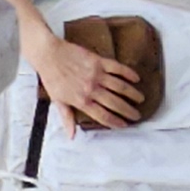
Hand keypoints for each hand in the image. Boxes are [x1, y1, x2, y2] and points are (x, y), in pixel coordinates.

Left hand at [27, 26, 148, 126]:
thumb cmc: (52, 78)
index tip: (124, 125)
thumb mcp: (58, 101)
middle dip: (128, 111)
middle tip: (137, 115)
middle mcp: (91, 89)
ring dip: (132, 94)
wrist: (49, 55)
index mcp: (82, 101)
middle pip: (115, 103)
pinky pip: (117, 68)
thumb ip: (67, 118)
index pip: (103, 115)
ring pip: (120, 87)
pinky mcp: (98, 61)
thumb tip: (72, 135)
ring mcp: (97, 74)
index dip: (115, 122)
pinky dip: (128, 74)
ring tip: (141, 99)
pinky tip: (136, 78)